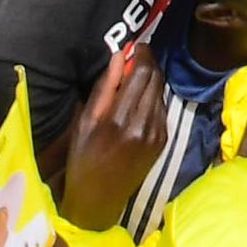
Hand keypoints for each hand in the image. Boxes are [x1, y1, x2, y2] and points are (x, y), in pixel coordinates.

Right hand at [59, 45, 171, 233]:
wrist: (98, 199)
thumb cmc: (83, 158)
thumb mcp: (85, 121)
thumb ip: (105, 87)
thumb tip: (118, 55)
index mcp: (119, 119)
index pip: (142, 73)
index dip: (142, 54)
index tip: (136, 46)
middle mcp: (143, 125)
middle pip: (156, 79)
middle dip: (148, 64)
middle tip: (135, 58)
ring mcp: (156, 135)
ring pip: (161, 92)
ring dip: (151, 81)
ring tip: (134, 81)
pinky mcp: (163, 142)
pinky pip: (162, 108)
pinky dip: (153, 99)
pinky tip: (139, 103)